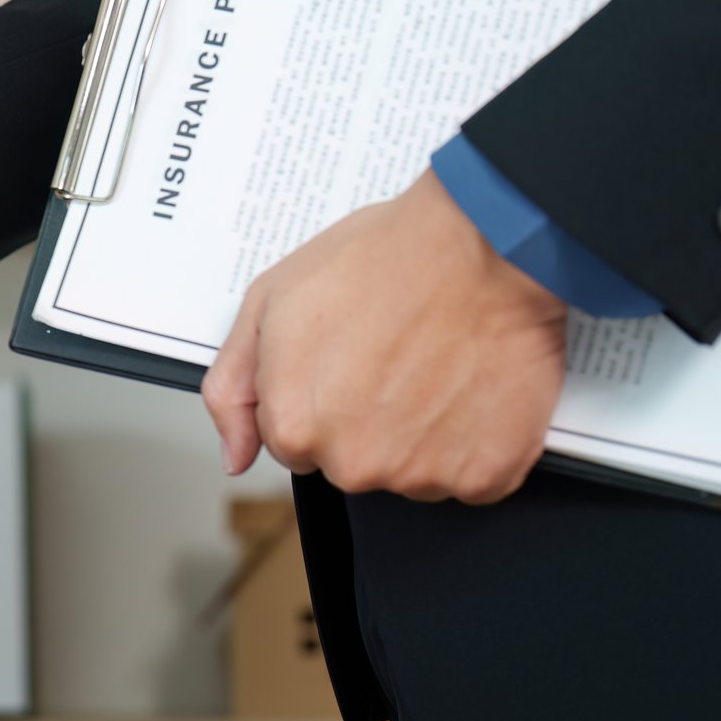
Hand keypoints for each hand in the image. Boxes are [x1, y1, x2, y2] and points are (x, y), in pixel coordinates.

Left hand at [202, 172, 567, 504]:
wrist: (485, 243)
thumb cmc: (384, 260)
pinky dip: (476, 442)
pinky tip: (471, 387)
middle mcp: (355, 463)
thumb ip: (233, 390)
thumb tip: (236, 456)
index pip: (292, 443)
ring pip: (410, 472)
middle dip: (366, 419)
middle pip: (350, 462)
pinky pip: (473, 477)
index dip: (317, 397)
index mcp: (295, 427)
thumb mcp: (269, 302)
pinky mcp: (486, 474)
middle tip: (392, 356)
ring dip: (422, 433)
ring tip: (435, 365)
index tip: (346, 359)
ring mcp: (423, 474)